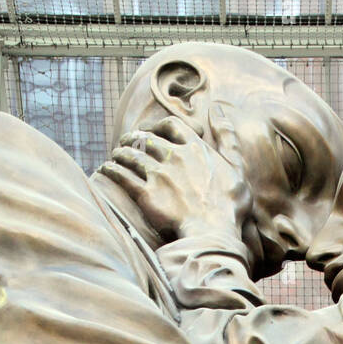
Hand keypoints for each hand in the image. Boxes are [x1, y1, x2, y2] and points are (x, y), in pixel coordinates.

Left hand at [98, 118, 251, 243]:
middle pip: (146, 138)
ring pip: (131, 154)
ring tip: (115, 155)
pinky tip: (105, 170)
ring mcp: (158, 175)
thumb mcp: (237, 167)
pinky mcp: (146, 195)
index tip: (153, 132)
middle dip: (134, 138)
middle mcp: (174, 156)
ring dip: (120, 152)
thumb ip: (227, 137)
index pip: (171, 124)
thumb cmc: (230, 205)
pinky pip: (122, 176)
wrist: (214, 234)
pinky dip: (111, 170)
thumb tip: (219, 109)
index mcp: (196, 148)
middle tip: (127, 142)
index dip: (158, 126)